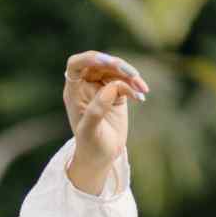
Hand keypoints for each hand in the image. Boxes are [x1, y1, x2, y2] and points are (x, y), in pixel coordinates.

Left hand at [63, 50, 147, 172]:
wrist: (101, 158)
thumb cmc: (90, 147)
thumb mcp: (90, 132)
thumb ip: (96, 110)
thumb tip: (111, 87)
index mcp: (74, 92)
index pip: (76, 64)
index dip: (89, 58)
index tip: (105, 62)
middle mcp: (86, 85)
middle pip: (101, 63)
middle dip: (117, 65)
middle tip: (132, 75)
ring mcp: (101, 87)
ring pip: (116, 69)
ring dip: (131, 75)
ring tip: (141, 90)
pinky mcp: (116, 91)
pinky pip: (127, 80)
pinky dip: (135, 85)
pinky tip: (141, 96)